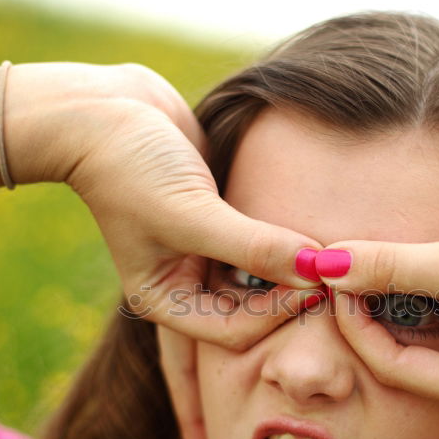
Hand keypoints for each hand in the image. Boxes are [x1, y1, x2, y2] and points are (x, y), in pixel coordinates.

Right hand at [8, 63, 322, 348]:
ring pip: (262, 274)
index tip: (320, 282)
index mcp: (166, 300)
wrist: (100, 106)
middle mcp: (185, 282)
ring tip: (332, 250)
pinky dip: (284, 236)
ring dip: (293, 265)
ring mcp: (202, 249)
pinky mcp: (218, 215)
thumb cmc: (130, 165)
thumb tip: (317, 271)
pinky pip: (261, 238)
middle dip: (292, 296)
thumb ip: (254, 247)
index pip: (237, 331)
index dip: (281, 313)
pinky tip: (314, 224)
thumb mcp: (192, 213)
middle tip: (338, 272)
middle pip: (254, 310)